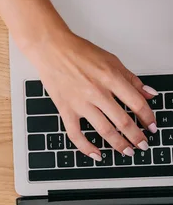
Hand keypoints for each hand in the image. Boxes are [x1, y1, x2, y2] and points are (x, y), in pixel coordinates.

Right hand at [26, 32, 156, 160]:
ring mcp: (81, 103)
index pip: (137, 103)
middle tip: (142, 144)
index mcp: (111, 78)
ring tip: (127, 151)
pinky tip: (96, 154)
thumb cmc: (78, 52)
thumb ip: (131, 79)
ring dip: (119, 144)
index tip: (151, 126)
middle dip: (136, 136)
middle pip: (123, 121)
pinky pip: (76, 134)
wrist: (51, 50)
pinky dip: (87, 147)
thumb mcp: (112, 60)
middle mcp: (97, 92)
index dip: (148, 118)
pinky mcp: (66, 110)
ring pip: (104, 130)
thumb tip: (148, 94)